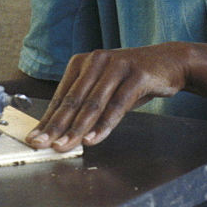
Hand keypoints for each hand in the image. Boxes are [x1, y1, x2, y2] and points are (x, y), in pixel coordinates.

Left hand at [26, 43, 187, 152]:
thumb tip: (62, 132)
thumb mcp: (106, 87)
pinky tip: (94, 139)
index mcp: (83, 62)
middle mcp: (97, 60)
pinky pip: (117, 103)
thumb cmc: (133, 79)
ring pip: (93, 103)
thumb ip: (86, 104)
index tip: (35, 139)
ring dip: (78, 128)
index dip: (48, 120)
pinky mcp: (137, 74)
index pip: (62, 96)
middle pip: (73, 99)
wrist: (170, 62)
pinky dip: (105, 124)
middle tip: (43, 145)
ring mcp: (117, 65)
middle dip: (57, 126)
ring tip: (65, 146)